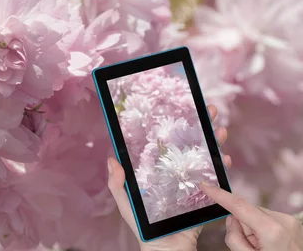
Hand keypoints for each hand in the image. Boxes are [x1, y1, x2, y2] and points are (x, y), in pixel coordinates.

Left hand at [108, 105, 230, 250]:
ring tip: (220, 130)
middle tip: (209, 111)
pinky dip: (222, 170)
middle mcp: (178, 174)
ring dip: (216, 143)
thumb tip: (111, 159)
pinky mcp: (205, 198)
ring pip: (207, 159)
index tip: (182, 109)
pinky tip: (224, 160)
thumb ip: (117, 184)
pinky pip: (216, 182)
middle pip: (192, 145)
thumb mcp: (126, 204)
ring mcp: (194, 185)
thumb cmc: (144, 228)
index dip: (176, 128)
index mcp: (161, 172)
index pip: (169, 145)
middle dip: (202, 127)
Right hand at [201, 184, 302, 249]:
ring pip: (256, 214)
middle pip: (246, 211)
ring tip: (261, 247)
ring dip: (253, 228)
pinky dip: (262, 228)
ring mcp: (289, 221)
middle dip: (242, 225)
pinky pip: (266, 218)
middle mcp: (282, 220)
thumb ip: (234, 237)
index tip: (206, 185)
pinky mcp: (291, 222)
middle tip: (249, 246)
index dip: (219, 195)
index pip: (238, 205)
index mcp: (271, 230)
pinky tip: (268, 243)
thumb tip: (232, 220)